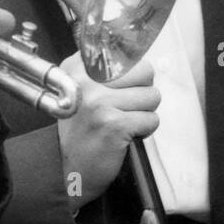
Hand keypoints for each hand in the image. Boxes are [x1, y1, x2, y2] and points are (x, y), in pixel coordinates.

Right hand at [56, 54, 158, 211]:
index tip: (121, 87)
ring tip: (124, 121)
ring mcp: (99, 102)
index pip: (124, 54)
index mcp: (76, 67)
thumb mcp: (82, 91)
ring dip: (144, 113)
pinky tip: (125, 135)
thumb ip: (103, 71)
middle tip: (126, 107)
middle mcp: (85, 81)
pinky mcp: (114, 124)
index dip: (132, 72)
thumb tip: (139, 59)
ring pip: (152, 96)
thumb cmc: (82, 130)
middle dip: (143, 91)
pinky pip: (151, 119)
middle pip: (144, 71)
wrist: (72, 170)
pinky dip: (144, 130)